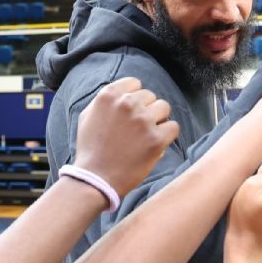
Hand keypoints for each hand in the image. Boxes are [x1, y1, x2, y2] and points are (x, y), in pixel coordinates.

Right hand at [74, 77, 180, 197]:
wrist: (95, 179)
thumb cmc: (90, 150)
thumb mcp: (88, 116)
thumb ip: (107, 101)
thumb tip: (126, 93)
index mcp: (109, 95)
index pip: (135, 84)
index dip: (135, 99)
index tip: (131, 113)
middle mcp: (127, 103)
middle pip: (150, 96)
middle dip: (146, 110)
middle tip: (137, 129)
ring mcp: (143, 120)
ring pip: (164, 107)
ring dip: (158, 120)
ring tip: (147, 135)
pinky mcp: (156, 139)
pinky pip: (173, 127)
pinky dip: (167, 136)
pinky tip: (156, 144)